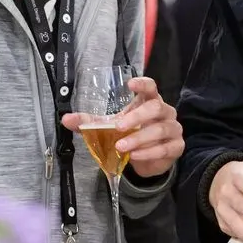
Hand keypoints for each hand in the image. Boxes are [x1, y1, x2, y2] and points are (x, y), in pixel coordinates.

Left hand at [62, 76, 183, 178]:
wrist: (146, 159)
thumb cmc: (130, 134)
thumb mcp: (109, 127)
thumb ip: (90, 122)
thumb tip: (65, 119)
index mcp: (149, 101)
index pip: (151, 87)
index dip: (143, 84)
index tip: (130, 84)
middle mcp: (165, 111)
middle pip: (156, 107)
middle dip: (137, 116)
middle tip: (119, 127)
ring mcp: (173, 128)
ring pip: (160, 129)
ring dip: (140, 138)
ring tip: (121, 147)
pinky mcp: (176, 146)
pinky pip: (165, 148)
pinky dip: (148, 152)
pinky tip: (134, 156)